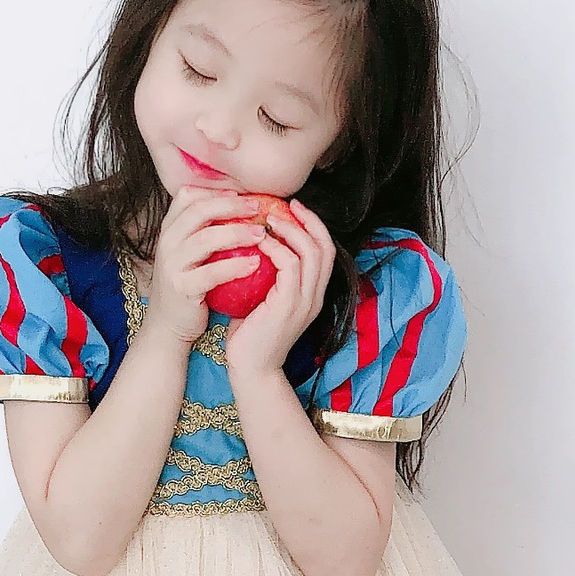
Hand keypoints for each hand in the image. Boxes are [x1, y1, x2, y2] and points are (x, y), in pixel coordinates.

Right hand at [140, 186, 266, 349]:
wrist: (168, 326)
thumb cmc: (188, 288)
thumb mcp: (190, 254)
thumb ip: (204, 232)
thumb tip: (238, 207)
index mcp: (169, 230)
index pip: (188, 196)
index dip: (215, 191)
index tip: (242, 194)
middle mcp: (167, 243)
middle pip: (199, 211)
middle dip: (232, 206)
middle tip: (259, 208)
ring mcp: (172, 265)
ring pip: (206, 239)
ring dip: (237, 233)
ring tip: (261, 234)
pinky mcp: (182, 288)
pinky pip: (211, 273)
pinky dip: (235, 267)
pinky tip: (255, 264)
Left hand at [224, 199, 334, 380]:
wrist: (250, 369)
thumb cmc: (250, 336)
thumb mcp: (261, 299)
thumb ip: (264, 275)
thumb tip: (249, 246)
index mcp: (312, 295)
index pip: (325, 251)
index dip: (313, 225)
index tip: (292, 209)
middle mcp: (315, 297)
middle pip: (325, 246)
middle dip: (307, 220)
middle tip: (283, 205)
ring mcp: (305, 302)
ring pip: (310, 252)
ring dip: (289, 230)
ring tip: (268, 220)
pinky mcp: (289, 306)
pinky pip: (290, 265)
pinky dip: (276, 248)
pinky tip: (259, 242)